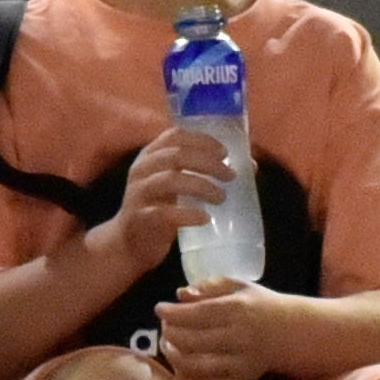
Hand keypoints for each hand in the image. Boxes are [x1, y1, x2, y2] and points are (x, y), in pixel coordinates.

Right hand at [97, 126, 230, 273]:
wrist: (129, 244)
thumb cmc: (159, 209)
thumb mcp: (176, 186)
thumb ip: (202, 173)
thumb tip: (250, 165)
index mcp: (151, 156)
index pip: (175, 135)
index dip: (201, 140)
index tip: (224, 151)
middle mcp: (142, 170)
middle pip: (176, 156)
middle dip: (208, 163)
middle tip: (230, 175)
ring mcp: (138, 194)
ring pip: (170, 180)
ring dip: (201, 186)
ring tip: (221, 197)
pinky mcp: (140, 219)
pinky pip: (164, 213)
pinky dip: (188, 214)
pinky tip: (205, 218)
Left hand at [155, 278, 292, 379]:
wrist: (292, 333)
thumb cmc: (260, 305)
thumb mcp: (239, 286)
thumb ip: (209, 287)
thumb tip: (180, 294)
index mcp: (238, 310)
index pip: (197, 313)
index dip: (173, 313)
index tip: (159, 308)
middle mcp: (238, 337)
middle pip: (192, 340)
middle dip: (170, 333)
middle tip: (164, 327)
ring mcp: (239, 363)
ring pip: (195, 366)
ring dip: (174, 357)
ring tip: (168, 345)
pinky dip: (187, 378)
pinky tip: (180, 365)